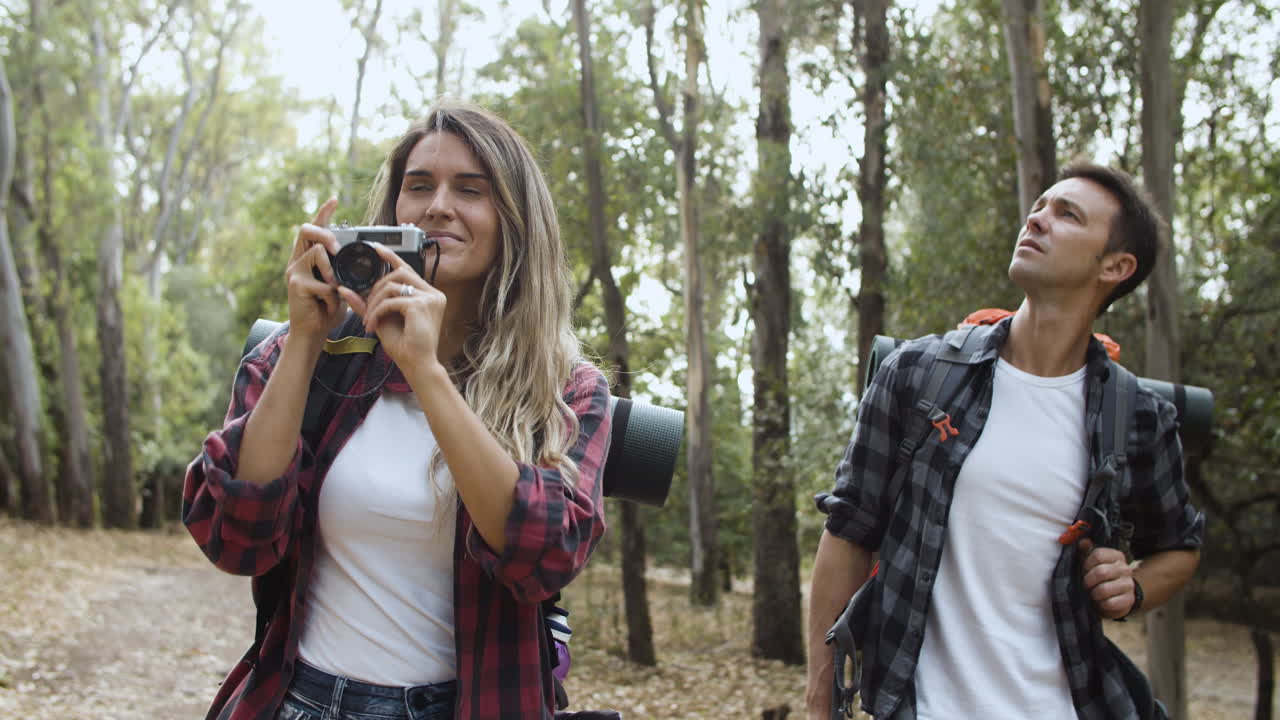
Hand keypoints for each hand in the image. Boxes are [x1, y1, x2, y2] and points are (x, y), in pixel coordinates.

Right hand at [284, 198, 344, 342]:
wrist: (313, 332)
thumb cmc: (326, 309)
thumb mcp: (340, 286)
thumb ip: (343, 270)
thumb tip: (361, 258)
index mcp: (308, 258)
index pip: (314, 229)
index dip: (323, 213)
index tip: (334, 200)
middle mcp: (297, 260)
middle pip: (307, 230)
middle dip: (326, 234)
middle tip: (338, 248)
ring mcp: (294, 271)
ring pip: (317, 252)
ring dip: (332, 270)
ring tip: (335, 288)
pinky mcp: (296, 285)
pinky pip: (322, 281)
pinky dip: (331, 295)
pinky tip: (329, 304)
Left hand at [339, 243, 445, 373]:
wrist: (418, 365)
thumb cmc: (406, 346)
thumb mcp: (383, 319)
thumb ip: (368, 303)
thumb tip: (346, 289)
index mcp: (428, 295)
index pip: (408, 269)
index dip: (391, 257)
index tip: (376, 248)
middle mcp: (433, 294)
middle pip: (399, 273)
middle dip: (377, 287)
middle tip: (367, 307)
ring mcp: (429, 298)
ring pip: (392, 286)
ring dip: (374, 302)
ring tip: (369, 321)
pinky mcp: (420, 305)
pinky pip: (390, 300)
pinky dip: (377, 312)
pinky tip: (373, 326)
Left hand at [1079, 538, 1136, 619]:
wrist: (1115, 596)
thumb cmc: (1099, 578)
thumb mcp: (1091, 563)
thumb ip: (1085, 551)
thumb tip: (1083, 542)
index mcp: (1116, 556)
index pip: (1098, 555)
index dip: (1086, 564)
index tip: (1084, 570)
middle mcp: (1125, 569)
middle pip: (1101, 572)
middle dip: (1088, 581)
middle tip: (1085, 585)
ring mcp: (1128, 585)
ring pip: (1104, 589)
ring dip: (1093, 594)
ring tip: (1092, 594)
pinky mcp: (1129, 600)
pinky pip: (1110, 603)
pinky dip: (1101, 604)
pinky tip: (1101, 602)